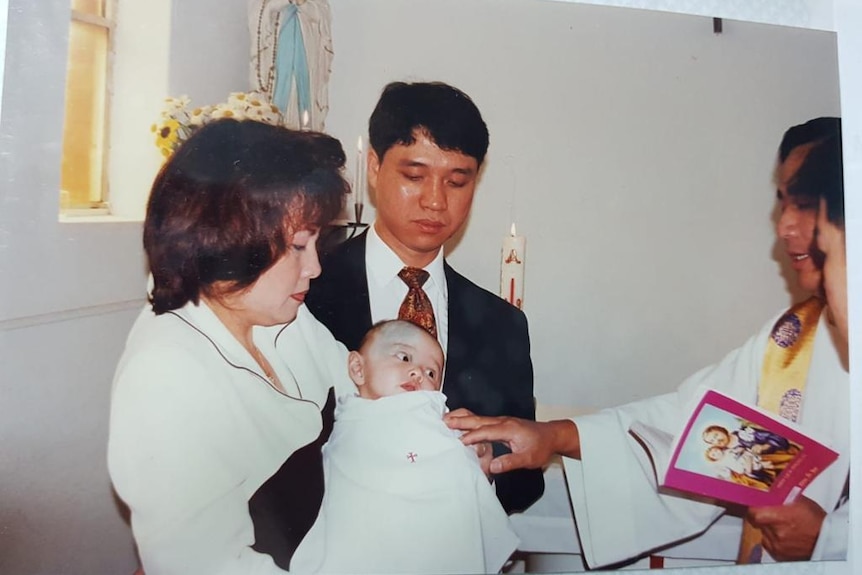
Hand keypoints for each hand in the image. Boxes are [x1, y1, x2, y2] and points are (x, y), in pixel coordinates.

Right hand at [444, 409, 579, 473]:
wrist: (552, 435)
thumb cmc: (541, 446)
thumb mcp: (528, 458)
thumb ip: (510, 462)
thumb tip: (492, 466)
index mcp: (508, 428)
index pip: (486, 432)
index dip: (472, 436)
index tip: (458, 442)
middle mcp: (503, 422)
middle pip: (478, 420)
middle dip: (461, 421)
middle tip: (444, 422)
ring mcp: (502, 421)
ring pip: (479, 418)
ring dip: (463, 419)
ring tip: (447, 419)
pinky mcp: (501, 424)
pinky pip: (482, 421)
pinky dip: (470, 421)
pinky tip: (462, 423)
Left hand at [747, 496, 825, 560]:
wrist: (828, 539)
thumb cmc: (816, 520)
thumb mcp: (799, 501)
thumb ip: (780, 497)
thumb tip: (768, 492)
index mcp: (780, 517)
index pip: (753, 513)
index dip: (753, 509)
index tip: (756, 506)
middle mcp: (777, 533)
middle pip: (757, 523)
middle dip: (762, 518)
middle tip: (770, 514)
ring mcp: (778, 546)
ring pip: (763, 533)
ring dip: (767, 529)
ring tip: (780, 526)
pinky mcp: (780, 555)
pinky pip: (768, 544)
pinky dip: (772, 540)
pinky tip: (783, 535)